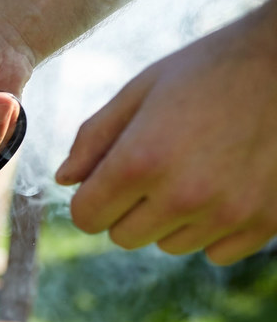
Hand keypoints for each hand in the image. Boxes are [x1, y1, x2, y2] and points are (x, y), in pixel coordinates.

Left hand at [56, 0, 276, 264]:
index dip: (90, 198)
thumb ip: (94, 137)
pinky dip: (215, 229)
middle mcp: (182, 196)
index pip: (86, 218)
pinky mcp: (265, 222)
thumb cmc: (209, 69)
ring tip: (196, 170)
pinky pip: (217, 252)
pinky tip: (227, 186)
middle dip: (127, 209)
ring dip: (172, 219)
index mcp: (140, 160)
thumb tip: (65, 180)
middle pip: (123, 237)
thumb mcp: (141, 90)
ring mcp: (227, 213)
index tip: (107, 178)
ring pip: (169, 245)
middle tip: (155, 168)